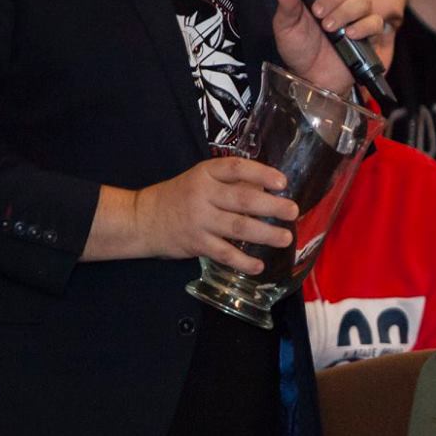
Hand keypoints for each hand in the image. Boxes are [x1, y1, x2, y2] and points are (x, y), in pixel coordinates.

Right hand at [133, 156, 298, 272]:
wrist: (142, 219)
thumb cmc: (179, 197)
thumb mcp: (200, 180)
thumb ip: (230, 182)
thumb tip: (268, 186)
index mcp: (206, 173)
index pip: (237, 168)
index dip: (261, 173)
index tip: (283, 183)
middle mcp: (203, 194)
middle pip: (242, 199)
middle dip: (271, 206)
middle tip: (293, 211)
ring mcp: (199, 220)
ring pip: (238, 227)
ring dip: (265, 234)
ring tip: (285, 238)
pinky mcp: (196, 243)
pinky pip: (224, 253)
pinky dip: (242, 262)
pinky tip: (258, 266)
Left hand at [271, 0, 381, 92]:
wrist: (312, 78)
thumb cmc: (299, 49)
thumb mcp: (286, 28)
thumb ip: (286, 5)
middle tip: (318, 14)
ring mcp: (357, 15)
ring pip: (363, 0)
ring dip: (345, 12)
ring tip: (329, 28)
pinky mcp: (368, 33)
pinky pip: (375, 22)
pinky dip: (363, 27)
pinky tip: (349, 35)